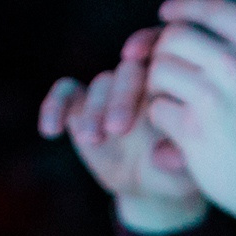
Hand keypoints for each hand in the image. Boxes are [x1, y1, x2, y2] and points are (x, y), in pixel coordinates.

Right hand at [38, 27, 206, 234]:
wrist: (152, 188)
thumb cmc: (178, 176)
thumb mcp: (185, 174)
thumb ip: (180, 162)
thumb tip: (172, 159)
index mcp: (174, 86)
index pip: (164, 56)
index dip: (148, 47)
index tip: (137, 57)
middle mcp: (141, 81)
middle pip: (129, 73)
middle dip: (121, 98)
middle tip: (118, 128)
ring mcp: (110, 91)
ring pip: (100, 86)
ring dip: (94, 112)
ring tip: (93, 139)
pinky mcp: (82, 104)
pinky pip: (65, 94)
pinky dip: (54, 106)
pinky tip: (51, 130)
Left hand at [146, 0, 235, 235]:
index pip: (212, 10)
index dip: (183, 8)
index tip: (167, 14)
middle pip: (176, 36)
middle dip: (167, 50)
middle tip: (170, 67)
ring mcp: (215, 99)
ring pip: (160, 70)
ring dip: (161, 84)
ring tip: (178, 100)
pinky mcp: (193, 131)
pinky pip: (157, 107)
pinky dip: (162, 117)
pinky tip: (179, 129)